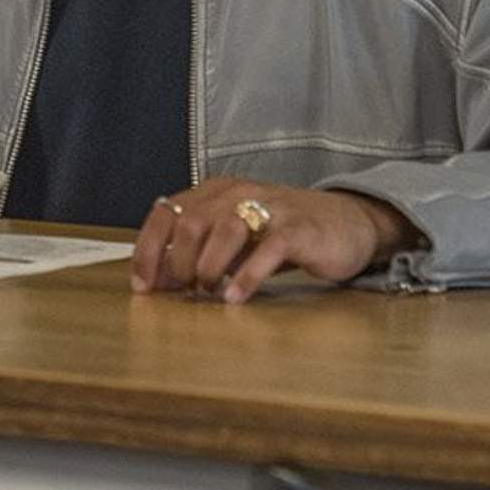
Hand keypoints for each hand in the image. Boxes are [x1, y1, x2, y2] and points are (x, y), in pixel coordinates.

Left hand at [130, 179, 421, 305]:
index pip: (166, 213)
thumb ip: (196, 255)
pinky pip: (269, 247)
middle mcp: (238, 192)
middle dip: (180, 261)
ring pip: (225, 229)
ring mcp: (271, 207)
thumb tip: (156, 282)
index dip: (148, 250)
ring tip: (209, 292)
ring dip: (209, 267)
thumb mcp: (234, 243)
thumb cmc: (280, 236)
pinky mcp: (300, 227)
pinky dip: (247, 275)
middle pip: (192, 221)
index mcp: (214, 192)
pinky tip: (235, 297)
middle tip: (186, 290)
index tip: (142, 285)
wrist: (347, 224)